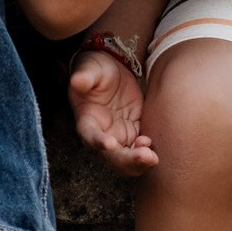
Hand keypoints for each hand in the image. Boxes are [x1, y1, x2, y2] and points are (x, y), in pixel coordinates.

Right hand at [69, 51, 158, 176]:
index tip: (110, 144)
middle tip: (145, 156)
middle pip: (111, 156)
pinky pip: (140, 150)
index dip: (98, 142)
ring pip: (126, 159)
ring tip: (152, 156)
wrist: (113, 72)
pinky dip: (146, 154)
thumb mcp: (90, 68)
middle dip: (127, 160)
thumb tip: (78, 80)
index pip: (90, 135)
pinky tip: (153, 145)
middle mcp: (102, 134)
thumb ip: (85, 76)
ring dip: (138, 162)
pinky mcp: (134, 133)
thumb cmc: (96, 69)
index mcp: (87, 120)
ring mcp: (118, 136)